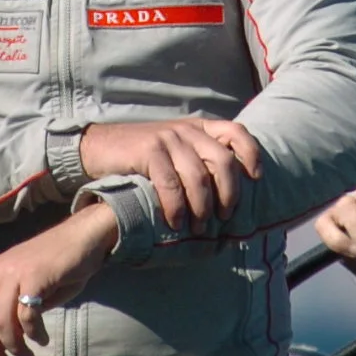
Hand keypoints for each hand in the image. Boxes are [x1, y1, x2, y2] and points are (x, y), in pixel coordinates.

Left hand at [0, 201, 118, 355]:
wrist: (83, 237)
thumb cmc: (57, 265)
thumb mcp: (25, 286)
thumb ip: (10, 309)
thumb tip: (2, 344)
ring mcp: (13, 272)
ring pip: (0, 323)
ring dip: (14, 348)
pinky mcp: (34, 276)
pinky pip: (27, 315)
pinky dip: (34, 334)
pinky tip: (43, 339)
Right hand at [77, 118, 260, 229]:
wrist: (98, 147)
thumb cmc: (141, 155)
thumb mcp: (174, 149)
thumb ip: (197, 160)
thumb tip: (227, 195)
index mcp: (198, 127)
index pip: (235, 132)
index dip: (251, 153)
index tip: (256, 178)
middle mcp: (186, 130)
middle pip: (223, 160)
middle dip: (229, 192)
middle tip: (225, 216)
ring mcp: (168, 139)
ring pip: (199, 176)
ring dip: (203, 207)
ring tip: (200, 228)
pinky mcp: (149, 151)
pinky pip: (171, 184)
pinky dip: (176, 207)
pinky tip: (175, 223)